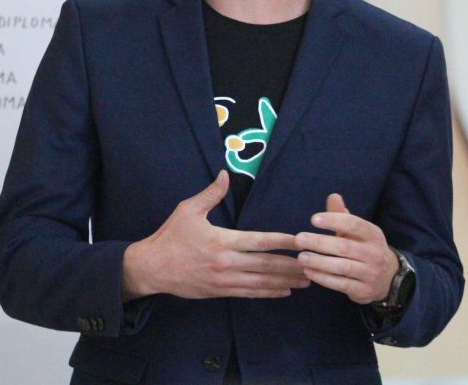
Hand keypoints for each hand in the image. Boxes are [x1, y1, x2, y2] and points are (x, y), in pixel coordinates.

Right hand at [122, 171, 308, 299]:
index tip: (301, 240)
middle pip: (267, 264)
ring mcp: (225, 280)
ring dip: (286, 281)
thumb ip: (211, 193)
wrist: (152, 268)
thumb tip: (225, 174)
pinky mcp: (220, 292)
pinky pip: (250, 294)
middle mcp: (227, 262)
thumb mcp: (188, 210)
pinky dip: (269, 293)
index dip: (283, 241)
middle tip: (314, 263)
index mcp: (222, 240)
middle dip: (292, 265)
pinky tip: (284, 291)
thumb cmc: (170, 236)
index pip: (260, 241)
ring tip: (307, 280)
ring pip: (262, 282)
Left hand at [295, 194, 398, 304]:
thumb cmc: (365, 249)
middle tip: (299, 239)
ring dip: (319, 262)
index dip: (333, 221)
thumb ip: (343, 215)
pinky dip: (323, 278)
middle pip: (344, 246)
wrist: (388, 278)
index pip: (353, 224)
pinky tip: (309, 272)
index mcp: (373, 234)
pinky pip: (341, 284)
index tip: (313, 219)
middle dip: (319, 243)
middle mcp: (374, 253)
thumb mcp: (358, 232)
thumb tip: (333, 196)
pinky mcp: (364, 290)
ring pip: (342, 267)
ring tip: (301, 257)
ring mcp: (370, 273)